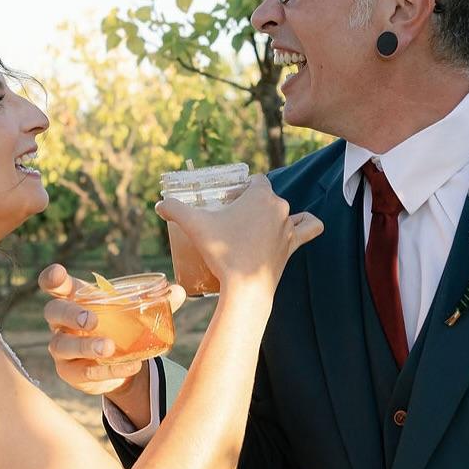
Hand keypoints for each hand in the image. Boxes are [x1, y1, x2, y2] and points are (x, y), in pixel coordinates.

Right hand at [39, 263, 184, 398]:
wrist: (120, 363)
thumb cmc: (121, 326)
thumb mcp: (135, 312)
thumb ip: (156, 300)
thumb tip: (178, 291)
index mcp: (75, 298)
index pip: (55, 284)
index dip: (52, 278)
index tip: (58, 276)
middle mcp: (62, 322)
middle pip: (53, 311)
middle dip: (70, 314)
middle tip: (91, 320)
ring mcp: (62, 348)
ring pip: (62, 345)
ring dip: (86, 346)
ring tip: (109, 348)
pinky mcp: (70, 372)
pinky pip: (82, 372)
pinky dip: (106, 370)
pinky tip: (127, 367)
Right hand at [156, 174, 322, 297]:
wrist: (245, 288)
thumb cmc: (223, 252)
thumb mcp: (194, 226)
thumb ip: (175, 209)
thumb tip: (159, 204)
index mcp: (261, 195)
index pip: (254, 180)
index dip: (240, 188)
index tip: (226, 200)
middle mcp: (279, 207)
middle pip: (266, 196)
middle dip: (250, 203)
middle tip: (231, 219)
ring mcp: (289, 227)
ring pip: (286, 211)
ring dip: (273, 215)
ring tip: (256, 226)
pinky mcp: (294, 246)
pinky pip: (309, 228)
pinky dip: (306, 224)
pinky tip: (295, 226)